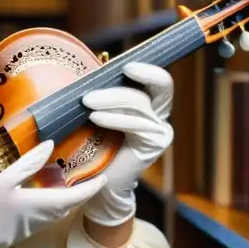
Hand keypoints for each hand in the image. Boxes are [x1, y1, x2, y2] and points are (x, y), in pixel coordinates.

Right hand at [0, 140, 105, 247]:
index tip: (105, 176)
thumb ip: (26, 164)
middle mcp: (43, 216)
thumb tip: (49, 145)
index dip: (92, 186)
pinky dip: (57, 199)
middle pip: (71, 203)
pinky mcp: (24, 226)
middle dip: (85, 189)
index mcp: (42, 204)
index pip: (76, 195)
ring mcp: (34, 224)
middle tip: (92, 172)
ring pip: (61, 208)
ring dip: (71, 195)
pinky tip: (50, 188)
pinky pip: (49, 211)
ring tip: (75, 177)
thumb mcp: (2, 182)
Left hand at [80, 62, 173, 226]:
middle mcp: (161, 116)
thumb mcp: (102, 112)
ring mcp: (160, 131)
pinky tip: (95, 118)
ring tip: (87, 101)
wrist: (101, 182)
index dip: (148, 69)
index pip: (160, 81)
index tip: (126, 64)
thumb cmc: (97, 145)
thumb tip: (91, 68)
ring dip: (111, 100)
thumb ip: (106, 93)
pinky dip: (113, 119)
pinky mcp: (153, 145)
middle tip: (99, 82)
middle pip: (158, 87)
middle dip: (131, 80)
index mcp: (152, 104)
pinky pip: (135, 125)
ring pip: (139, 105)